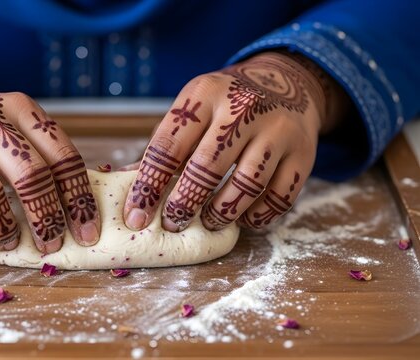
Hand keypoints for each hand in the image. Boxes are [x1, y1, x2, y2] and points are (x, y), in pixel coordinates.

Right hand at [0, 73, 100, 252]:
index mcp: (17, 108)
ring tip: (9, 241)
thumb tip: (77, 208)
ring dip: (4, 228)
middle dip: (47, 217)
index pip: (61, 155)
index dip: (78, 198)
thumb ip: (38, 151)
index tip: (87, 231)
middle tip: (52, 243)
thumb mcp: (7, 122)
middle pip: (30, 175)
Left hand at [123, 51, 346, 231]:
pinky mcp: (304, 152)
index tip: (135, 215)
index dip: (149, 186)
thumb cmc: (226, 105)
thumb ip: (166, 144)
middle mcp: (243, 107)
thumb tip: (129, 182)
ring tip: (208, 222)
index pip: (168, 146)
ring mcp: (277, 129)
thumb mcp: (194, 109)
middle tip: (172, 223)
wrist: (287, 82)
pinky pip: (279, 197)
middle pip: (206, 168)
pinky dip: (257, 216)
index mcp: (204, 94)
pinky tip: (243, 218)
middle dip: (183, 204)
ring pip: (245, 186)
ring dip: (221, 213)